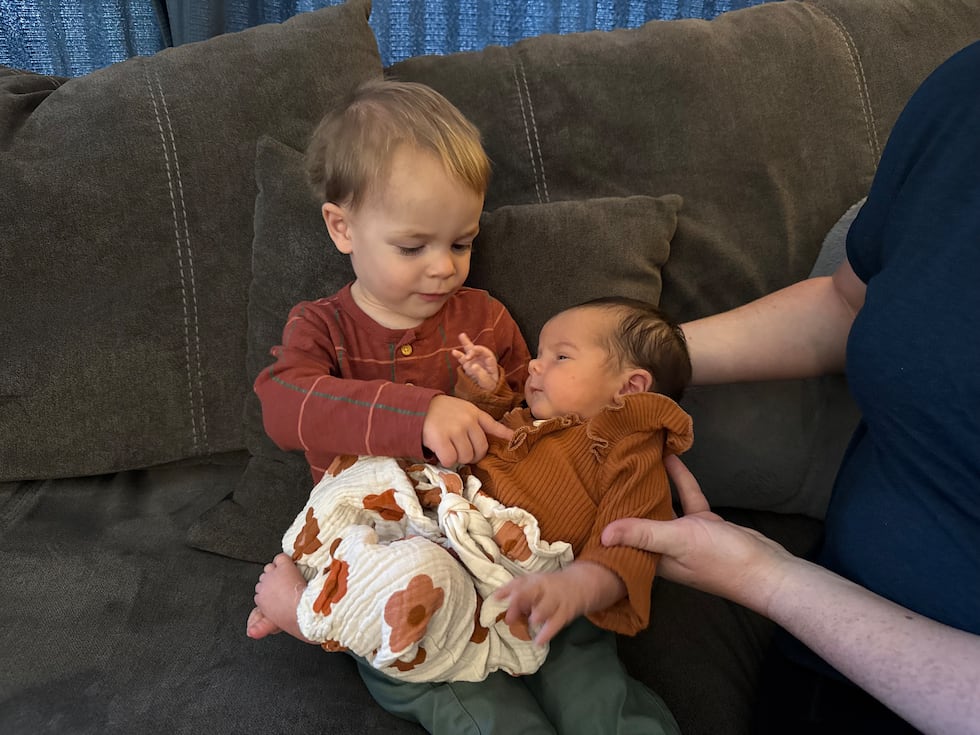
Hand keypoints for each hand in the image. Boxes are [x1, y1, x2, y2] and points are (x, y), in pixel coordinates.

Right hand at [422, 395, 513, 465]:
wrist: (416, 408)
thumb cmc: (439, 412)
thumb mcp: (461, 409)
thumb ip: (478, 421)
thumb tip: (504, 435)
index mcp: (474, 412)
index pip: (493, 425)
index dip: (505, 434)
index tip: (514, 439)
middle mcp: (468, 421)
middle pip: (480, 450)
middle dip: (471, 455)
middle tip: (459, 451)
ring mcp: (455, 429)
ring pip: (465, 457)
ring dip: (457, 458)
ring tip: (447, 447)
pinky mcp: (442, 439)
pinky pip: (451, 460)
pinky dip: (445, 461)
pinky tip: (439, 451)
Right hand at [451, 332, 499, 390]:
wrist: (487, 392)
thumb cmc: (490, 387)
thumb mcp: (487, 382)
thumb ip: (480, 374)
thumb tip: (473, 366)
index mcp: (490, 362)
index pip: (486, 352)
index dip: (480, 350)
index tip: (473, 351)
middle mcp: (482, 360)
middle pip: (478, 349)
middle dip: (473, 347)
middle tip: (469, 346)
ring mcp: (474, 362)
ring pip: (470, 351)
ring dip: (466, 344)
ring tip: (462, 335)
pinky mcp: (468, 366)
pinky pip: (463, 359)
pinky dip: (458, 355)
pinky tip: (453, 352)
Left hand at [494, 562, 624, 645]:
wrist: (581, 584)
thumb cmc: (549, 586)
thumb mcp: (533, 582)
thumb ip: (514, 590)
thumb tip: (495, 598)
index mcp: (534, 580)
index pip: (519, 583)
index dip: (507, 591)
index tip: (495, 600)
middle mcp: (545, 588)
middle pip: (531, 592)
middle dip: (519, 602)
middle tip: (508, 617)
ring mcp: (557, 600)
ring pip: (546, 607)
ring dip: (538, 614)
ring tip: (531, 622)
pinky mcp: (566, 613)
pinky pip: (556, 624)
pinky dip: (547, 633)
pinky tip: (538, 642)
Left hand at [601, 454, 789, 610]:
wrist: (767, 569)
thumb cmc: (720, 559)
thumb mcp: (677, 541)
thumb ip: (643, 534)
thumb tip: (603, 535)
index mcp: (653, 559)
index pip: (622, 540)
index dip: (607, 522)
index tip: (589, 500)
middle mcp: (664, 549)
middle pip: (638, 520)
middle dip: (625, 499)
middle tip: (606, 471)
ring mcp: (684, 536)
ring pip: (662, 506)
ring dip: (652, 486)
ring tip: (635, 460)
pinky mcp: (703, 524)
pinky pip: (686, 499)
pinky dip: (680, 481)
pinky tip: (671, 460)